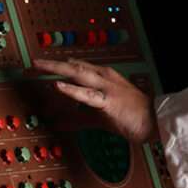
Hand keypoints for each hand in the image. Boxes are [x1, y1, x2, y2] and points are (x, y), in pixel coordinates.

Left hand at [29, 58, 155, 143]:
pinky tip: (58, 85)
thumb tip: (57, 123)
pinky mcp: (108, 102)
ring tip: (38, 67)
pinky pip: (87, 95)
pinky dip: (71, 90)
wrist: (155, 121)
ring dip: (56, 69)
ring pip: (77, 73)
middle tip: (32, 63)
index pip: (76, 67)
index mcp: (103, 77)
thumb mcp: (100, 115)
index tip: (40, 65)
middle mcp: (103, 77)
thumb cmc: (132, 116)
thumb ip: (78, 118)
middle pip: (72, 66)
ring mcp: (105, 87)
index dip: (57, 65)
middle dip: (51, 64)